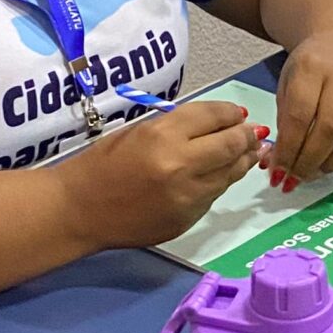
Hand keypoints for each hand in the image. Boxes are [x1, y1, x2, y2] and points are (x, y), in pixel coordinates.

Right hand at [61, 100, 261, 249]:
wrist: (79, 210)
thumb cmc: (102, 165)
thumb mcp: (138, 132)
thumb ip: (178, 128)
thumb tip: (218, 123)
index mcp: (163, 136)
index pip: (213, 116)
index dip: (231, 113)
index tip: (238, 113)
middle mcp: (181, 165)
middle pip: (231, 145)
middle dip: (246, 136)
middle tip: (253, 132)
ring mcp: (188, 197)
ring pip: (231, 173)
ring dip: (242, 160)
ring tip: (249, 151)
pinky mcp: (188, 219)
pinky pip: (214, 195)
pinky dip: (221, 182)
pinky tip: (222, 174)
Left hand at [271, 33, 332, 185]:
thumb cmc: (311, 68)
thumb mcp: (288, 82)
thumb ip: (284, 120)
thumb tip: (280, 164)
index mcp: (313, 67)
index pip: (300, 115)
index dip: (289, 149)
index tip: (279, 170)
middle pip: (330, 128)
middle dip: (310, 160)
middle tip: (297, 177)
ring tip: (318, 170)